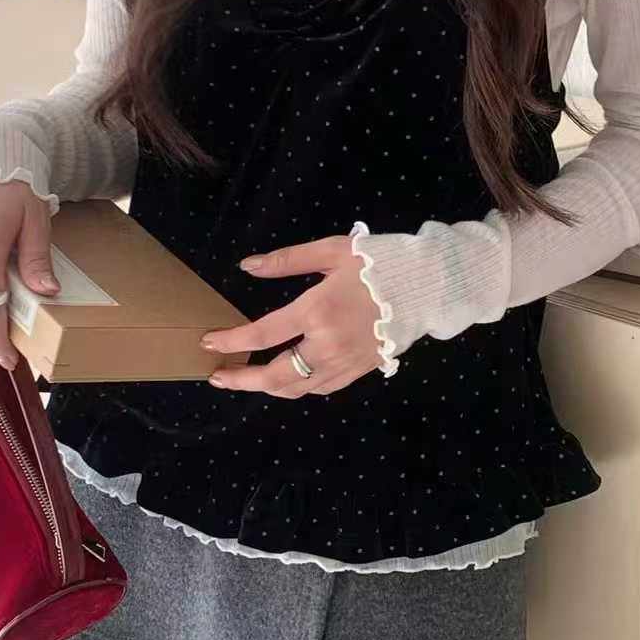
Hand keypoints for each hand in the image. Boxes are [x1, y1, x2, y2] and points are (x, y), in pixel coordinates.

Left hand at [200, 235, 382, 398]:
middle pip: (275, 376)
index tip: (209, 344)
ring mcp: (346, 362)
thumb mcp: (333, 250)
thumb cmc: (381, 263)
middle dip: (242, 379)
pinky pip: (322, 388)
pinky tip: (288, 378)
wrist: (430, 286)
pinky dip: (299, 386)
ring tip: (247, 379)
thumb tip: (248, 266)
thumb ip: (288, 260)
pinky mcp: (361, 370)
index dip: (231, 342)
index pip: (263, 335)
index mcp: (317, 311)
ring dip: (268, 387)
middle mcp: (328, 344)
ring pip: (298, 388)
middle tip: (219, 377)